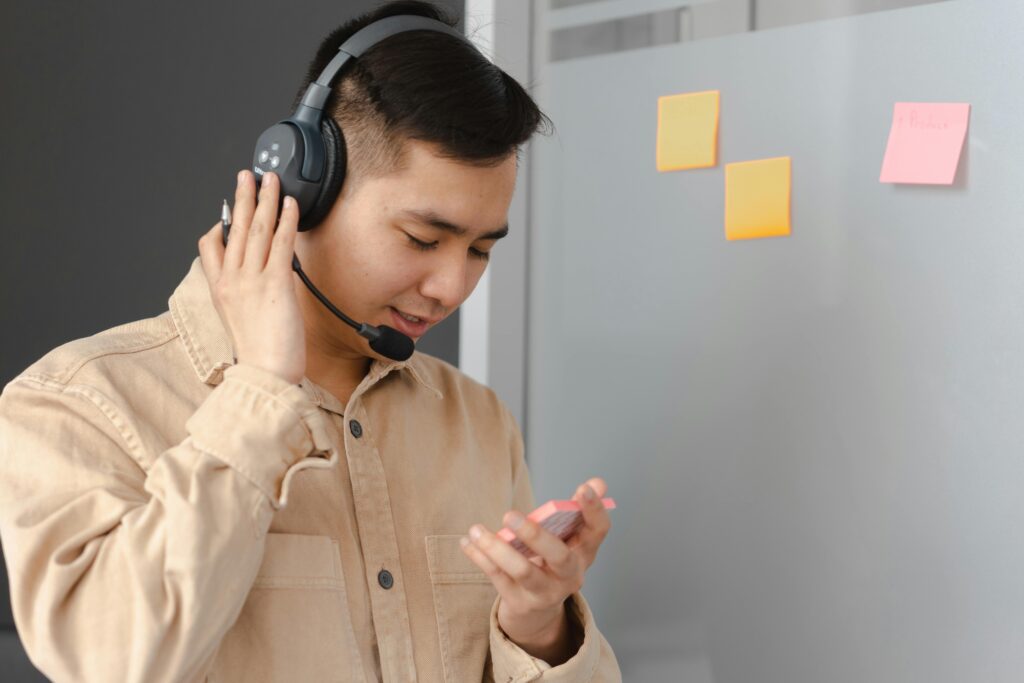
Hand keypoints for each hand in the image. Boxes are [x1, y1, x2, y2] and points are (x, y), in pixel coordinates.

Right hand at [197, 171, 304, 383]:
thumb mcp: (241, 321)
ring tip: (270, 179)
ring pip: (256, 229)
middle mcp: (231, 281)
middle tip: (248, 175)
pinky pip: (280, 244)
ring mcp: (251, 281)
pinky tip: (290, 205)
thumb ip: (244, 294)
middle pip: (234, 229)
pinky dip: (285, 220)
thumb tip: (260, 275)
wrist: (265, 376)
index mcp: (219, 290)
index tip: (228, 210)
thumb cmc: (261, 356)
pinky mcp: (275, 284)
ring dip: (264, 199)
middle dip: (242, 198)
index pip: (209, 247)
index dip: (219, 224)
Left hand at [460, 477, 611, 662]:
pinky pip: (498, 579)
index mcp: (585, 552)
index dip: (594, 510)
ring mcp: (546, 592)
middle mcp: (570, 576)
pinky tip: (468, 542)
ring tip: (476, 530)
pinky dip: (481, 558)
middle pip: (559, 557)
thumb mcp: (568, 539)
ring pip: (523, 572)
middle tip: (509, 515)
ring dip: (497, 549)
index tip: (583, 488)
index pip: (598, 531)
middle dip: (535, 535)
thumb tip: (597, 482)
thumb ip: (576, 509)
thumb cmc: (552, 561)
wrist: (538, 609)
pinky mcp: (521, 602)